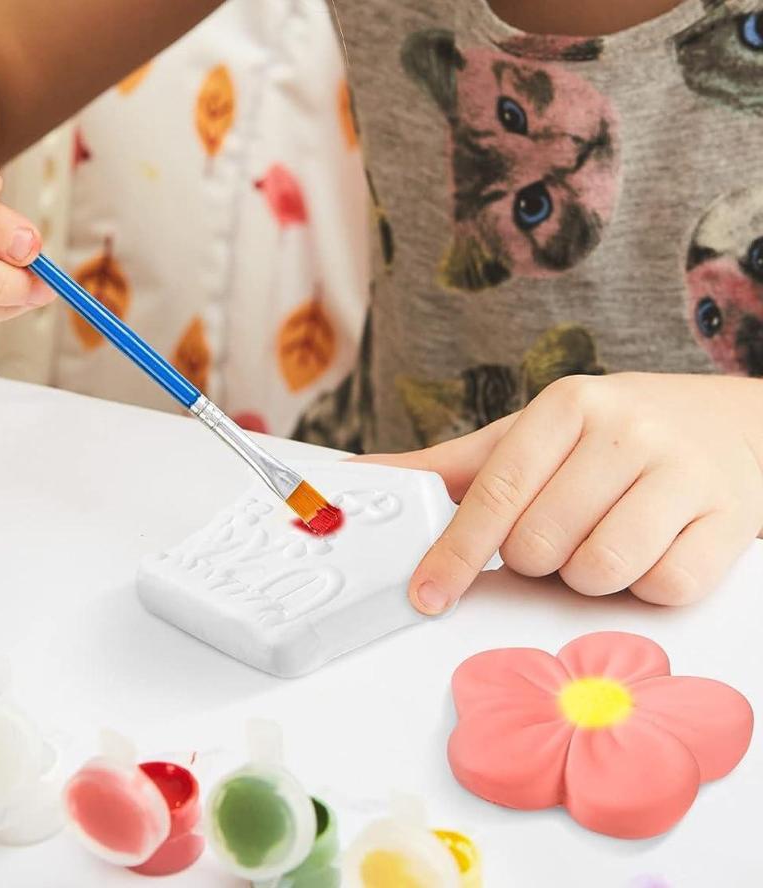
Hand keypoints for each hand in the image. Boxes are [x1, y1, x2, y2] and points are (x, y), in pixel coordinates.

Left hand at [353, 373, 762, 613]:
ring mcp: (683, 472)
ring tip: (605, 538)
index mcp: (567, 404)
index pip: (494, 493)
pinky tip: (653, 549)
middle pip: (540, 545)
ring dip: (589, 576)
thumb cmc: (611, 438)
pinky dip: (647, 586)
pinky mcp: (730, 518)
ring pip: (600, 571)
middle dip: (537, 559)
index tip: (427, 594)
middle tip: (560, 533)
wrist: (735, 424)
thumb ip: (448, 467)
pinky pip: (664, 588)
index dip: (456, 553)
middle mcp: (626, 430)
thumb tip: (359, 477)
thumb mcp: (528, 437)